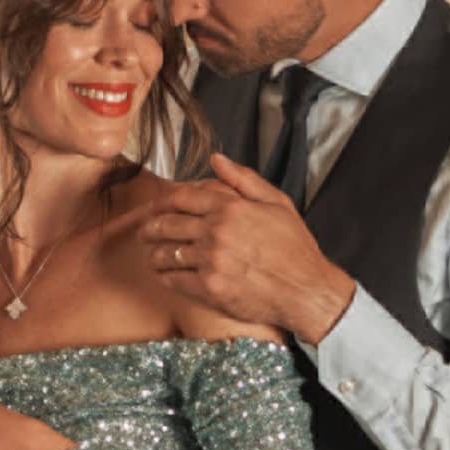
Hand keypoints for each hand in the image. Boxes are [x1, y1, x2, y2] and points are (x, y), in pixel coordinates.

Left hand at [140, 155, 355, 343]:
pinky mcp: (210, 289)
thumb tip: (216, 159)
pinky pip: (175, 280)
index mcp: (230, 208)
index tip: (154, 207)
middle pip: (167, 224)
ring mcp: (211, 261)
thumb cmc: (295, 248)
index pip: (181, 198)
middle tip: (144, 231)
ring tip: (152, 256)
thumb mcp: (277, 203)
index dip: (162, 201)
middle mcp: (216, 232)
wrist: (305, 291)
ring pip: (166, 254)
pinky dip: (166, 277)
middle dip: (150, 227)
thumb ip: (244, 180)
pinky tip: (166, 275)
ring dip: (155, 254)